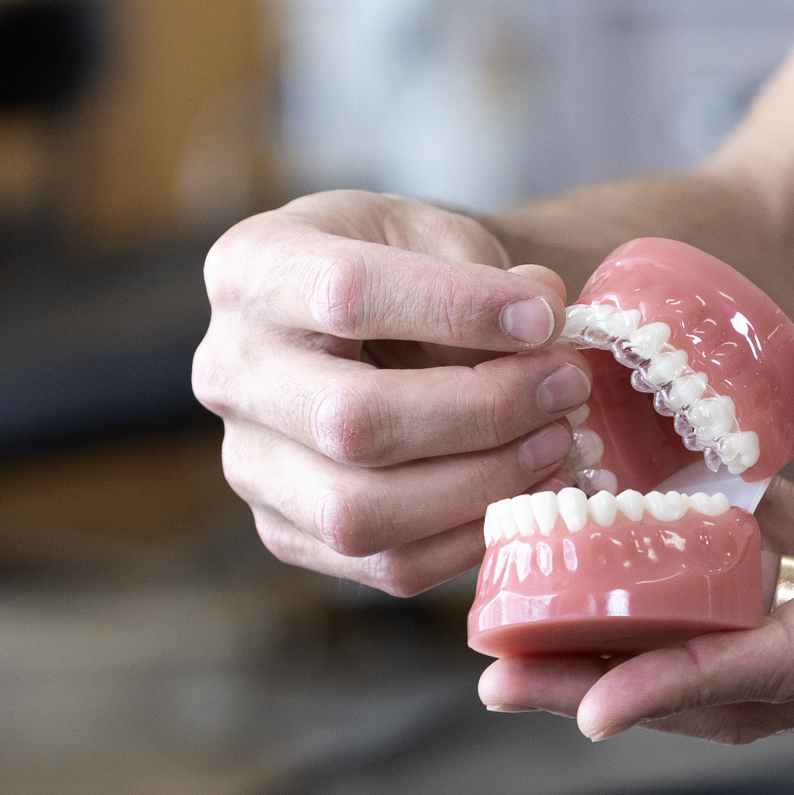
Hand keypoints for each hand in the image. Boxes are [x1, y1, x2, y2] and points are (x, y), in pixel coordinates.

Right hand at [195, 191, 595, 594]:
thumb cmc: (397, 262)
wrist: (358, 315)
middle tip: (565, 389)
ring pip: (360, 512)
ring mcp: (248, 462)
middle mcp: (229, 370)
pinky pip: (383, 563)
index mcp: (253, 269)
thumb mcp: (430, 231)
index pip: (346, 294)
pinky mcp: (284, 530)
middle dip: (482, 412)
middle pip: (351, 421)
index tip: (544, 320)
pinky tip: (525, 492)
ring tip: (554, 444)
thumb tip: (543, 327)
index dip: (457, 310)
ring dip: (481, 484)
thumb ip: (482, 272)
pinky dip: (469, 536)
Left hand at [479, 330, 793, 742]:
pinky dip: (731, 589)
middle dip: (622, 680)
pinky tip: (673, 533)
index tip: (581, 704)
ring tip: (550, 621)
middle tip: (505, 672)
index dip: (676, 681)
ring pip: (764, 652)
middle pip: (746, 679)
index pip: (787, 659)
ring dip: (657, 643)